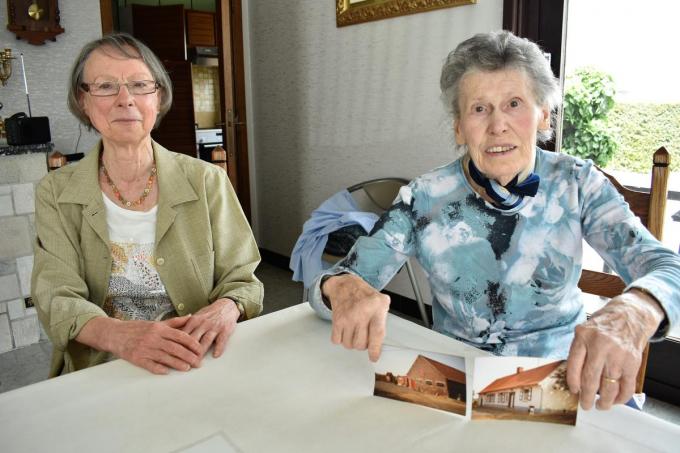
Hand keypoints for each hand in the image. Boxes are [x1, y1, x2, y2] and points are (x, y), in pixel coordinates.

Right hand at [78, 315, 203, 374]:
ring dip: (178, 364)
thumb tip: (191, 317)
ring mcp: (144, 348)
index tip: (200, 349)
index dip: (192, 343)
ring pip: (165, 357)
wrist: (115, 333)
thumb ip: (174, 322)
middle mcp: (153, 338)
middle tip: (198, 362)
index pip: (180, 336)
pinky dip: (160, 368)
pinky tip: (168, 372)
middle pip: (175, 348)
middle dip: (189, 356)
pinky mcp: (136, 358)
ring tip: (188, 368)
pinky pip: (150, 365)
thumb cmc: (138, 328)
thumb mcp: (156, 323)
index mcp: (159, 328)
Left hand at [180, 298, 240, 357]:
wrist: (226, 306)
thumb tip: (173, 339)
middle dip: (188, 352)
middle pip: (193, 340)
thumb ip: (185, 327)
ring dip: (201, 353)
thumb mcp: (196, 317)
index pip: (183, 335)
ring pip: (206, 341)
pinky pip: (221, 340)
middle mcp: (203, 323)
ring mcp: (214, 326)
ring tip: (197, 363)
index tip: (174, 356)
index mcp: (193, 320)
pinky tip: (215, 355)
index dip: (178, 346)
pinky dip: (218, 348)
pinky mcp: (225, 330)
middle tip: (183, 363)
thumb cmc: (209, 314)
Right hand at [322, 274, 389, 361]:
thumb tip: (380, 344)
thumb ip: (384, 321)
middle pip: (361, 344)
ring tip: (354, 331)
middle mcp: (362, 313)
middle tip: (363, 335)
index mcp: (376, 308)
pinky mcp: (337, 320)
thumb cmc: (364, 295)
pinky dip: (340, 339)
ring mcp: (348, 317)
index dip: (375, 349)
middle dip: (363, 344)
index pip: (377, 333)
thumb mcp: (382, 302)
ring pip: (349, 344)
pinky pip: (337, 340)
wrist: (345, 285)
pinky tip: (345, 330)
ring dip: (351, 342)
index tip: (374, 357)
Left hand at [566, 289, 664, 409]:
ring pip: (609, 386)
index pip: (573, 365)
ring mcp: (618, 354)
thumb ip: (578, 350)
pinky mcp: (632, 362)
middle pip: (590, 378)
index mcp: (583, 336)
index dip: (572, 382)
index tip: (573, 391)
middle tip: (585, 405)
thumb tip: (573, 378)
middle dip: (586, 396)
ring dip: (604, 400)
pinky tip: (616, 400)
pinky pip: (627, 385)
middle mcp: (600, 345)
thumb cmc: (604, 324)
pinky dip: (621, 397)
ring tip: (600, 406)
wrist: (630, 314)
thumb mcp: (584, 330)